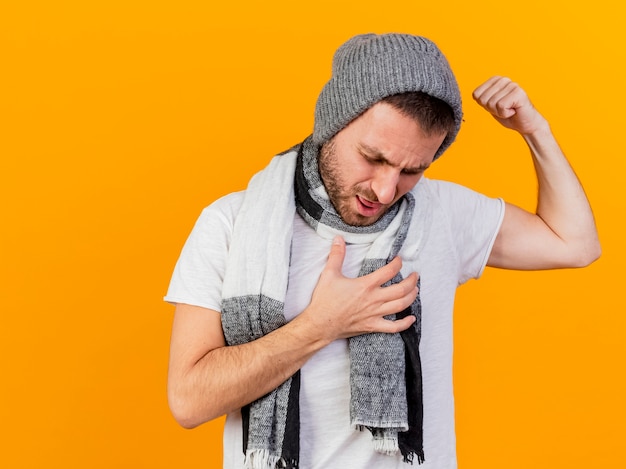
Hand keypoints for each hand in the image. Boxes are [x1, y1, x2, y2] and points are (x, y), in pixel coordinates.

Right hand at [303, 236, 417, 341]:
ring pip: (401, 306)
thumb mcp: (329, 274)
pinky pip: (393, 327)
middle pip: (401, 289)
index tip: (399, 260)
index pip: (389, 271)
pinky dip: (405, 323)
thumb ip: (336, 255)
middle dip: (412, 281)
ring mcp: (375, 314)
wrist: (320, 324)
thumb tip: (338, 239)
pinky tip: (411, 318)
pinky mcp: (372, 326)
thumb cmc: (325, 300)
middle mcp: (374, 299)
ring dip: (411, 297)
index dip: (397, 263)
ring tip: (415, 290)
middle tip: (415, 275)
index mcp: (366, 285)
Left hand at [473, 76, 546, 134]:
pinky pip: (501, 106)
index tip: (496, 106)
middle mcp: (504, 80)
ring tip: (510, 109)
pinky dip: (506, 114)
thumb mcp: (490, 106)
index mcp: (495, 80)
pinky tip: (514, 111)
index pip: (476, 94)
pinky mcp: (518, 92)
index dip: (484, 105)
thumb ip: (482, 98)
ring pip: (492, 103)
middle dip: (492, 109)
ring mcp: (512, 85)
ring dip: (499, 112)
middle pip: (483, 99)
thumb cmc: (508, 115)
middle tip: (504, 109)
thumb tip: (474, 94)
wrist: (526, 124)